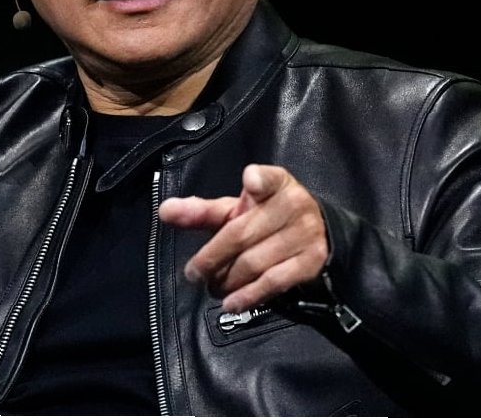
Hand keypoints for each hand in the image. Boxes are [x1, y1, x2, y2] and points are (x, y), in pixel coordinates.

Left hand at [158, 163, 327, 312]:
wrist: (316, 232)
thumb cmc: (265, 216)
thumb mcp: (237, 209)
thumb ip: (202, 212)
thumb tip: (164, 211)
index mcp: (276, 183)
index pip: (267, 179)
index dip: (259, 180)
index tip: (250, 182)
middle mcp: (293, 204)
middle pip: (241, 234)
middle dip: (211, 257)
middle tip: (193, 273)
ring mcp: (305, 234)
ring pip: (254, 262)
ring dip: (227, 279)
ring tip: (212, 287)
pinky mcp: (310, 262)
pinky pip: (274, 281)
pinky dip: (249, 295)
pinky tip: (231, 302)